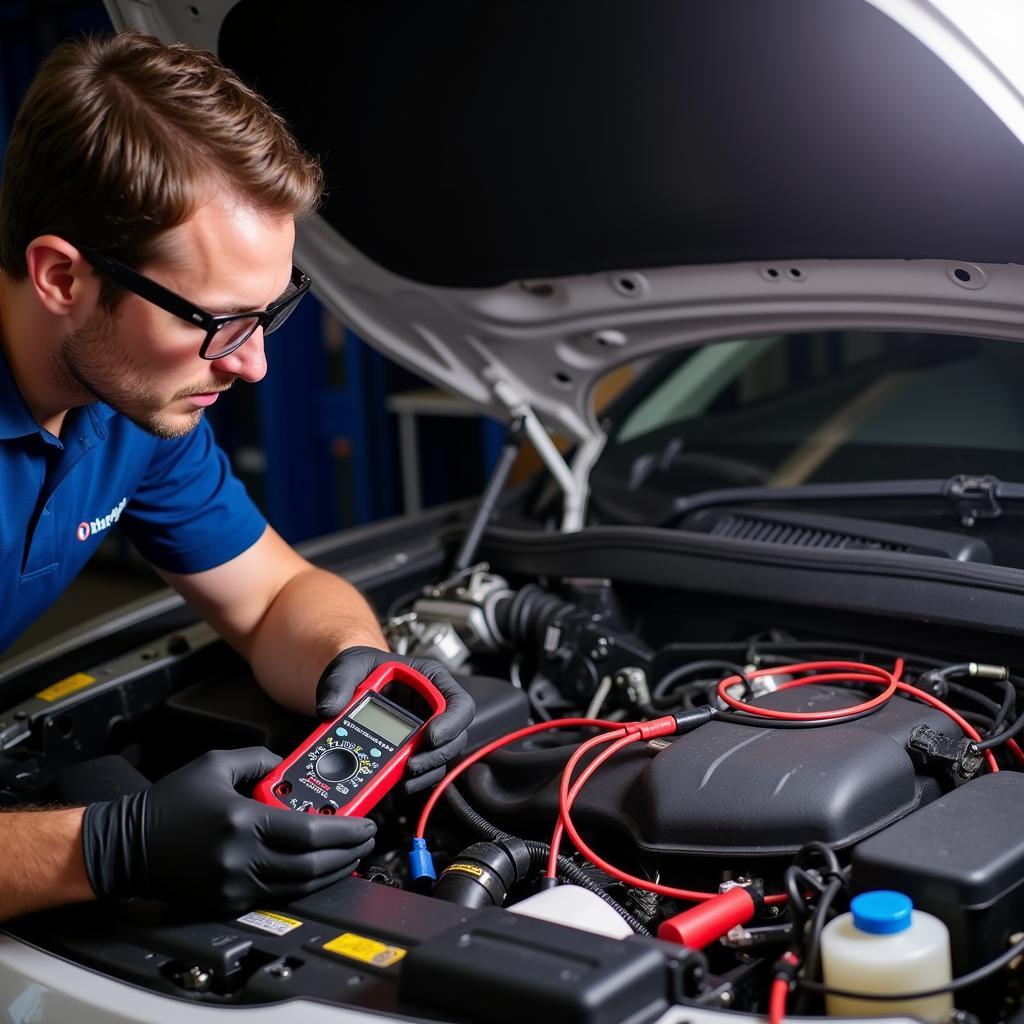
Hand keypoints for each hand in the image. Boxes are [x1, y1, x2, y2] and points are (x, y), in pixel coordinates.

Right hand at [82, 747, 374, 911]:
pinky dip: (305, 881)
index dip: (345, 830)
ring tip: (351, 853)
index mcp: (242, 822)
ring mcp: (235, 885)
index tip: (365, 823)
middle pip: (312, 865)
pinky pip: (279, 894)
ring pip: (300, 884)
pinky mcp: (229, 900)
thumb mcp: (218, 764)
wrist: (128, 845)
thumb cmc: (170, 804)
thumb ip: (261, 759)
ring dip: (332, 870)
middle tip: (367, 839)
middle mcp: (242, 858)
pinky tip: (319, 868)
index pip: (309, 833)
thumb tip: (291, 764)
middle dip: (348, 852)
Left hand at [316, 647, 474, 792]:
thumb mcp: (350, 666)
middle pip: (454, 738)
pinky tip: (395, 784)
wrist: (352, 683)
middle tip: (411, 766)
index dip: (451, 722)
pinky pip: (423, 771)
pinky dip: (412, 781)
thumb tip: (329, 709)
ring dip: (424, 774)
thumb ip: (340, 682)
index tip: (430, 736)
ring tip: (401, 781)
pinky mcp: (414, 750)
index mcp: (430, 679)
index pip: (458, 702)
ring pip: (440, 759)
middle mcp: (434, 707)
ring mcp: (427, 731)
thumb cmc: (361, 668)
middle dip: (435, 756)